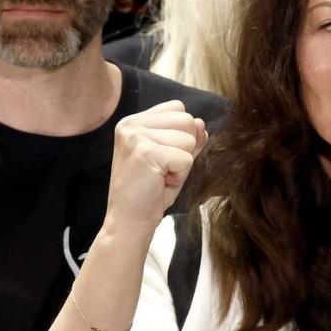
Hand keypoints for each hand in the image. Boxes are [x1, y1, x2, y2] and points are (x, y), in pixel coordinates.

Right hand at [106, 100, 206, 228]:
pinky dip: (180, 176)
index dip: (182, 135)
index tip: (164, 158)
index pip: (178, 108)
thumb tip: (201, 122)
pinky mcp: (145, 152)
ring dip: (182, 164)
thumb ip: (187, 138)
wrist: (130, 222)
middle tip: (163, 171)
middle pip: (187, 119)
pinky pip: (186, 158)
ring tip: (161, 177)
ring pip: (189, 139)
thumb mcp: (172, 159)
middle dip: (184, 149)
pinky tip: (160, 183)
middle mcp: (131, 124)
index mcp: (134, 122)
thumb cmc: (150, 192)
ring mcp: (136, 136)